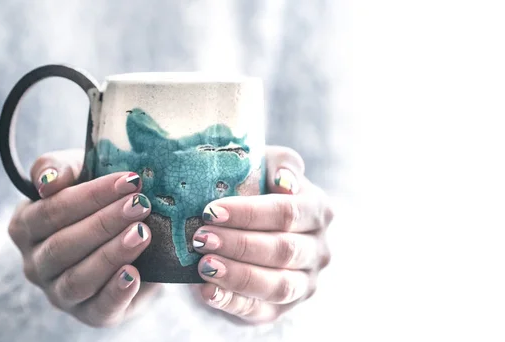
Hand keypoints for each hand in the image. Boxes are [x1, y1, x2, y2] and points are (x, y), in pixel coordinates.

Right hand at [7, 149, 160, 326]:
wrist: (134, 238)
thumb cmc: (98, 199)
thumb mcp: (79, 171)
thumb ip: (57, 166)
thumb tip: (47, 181)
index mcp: (25, 226)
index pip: (50, 211)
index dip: (90, 196)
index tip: (128, 181)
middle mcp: (36, 264)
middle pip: (63, 245)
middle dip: (105, 223)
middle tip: (140, 205)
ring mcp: (59, 293)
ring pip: (78, 278)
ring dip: (112, 254)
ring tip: (142, 234)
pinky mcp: (89, 314)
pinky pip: (99, 308)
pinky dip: (116, 292)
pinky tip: (134, 274)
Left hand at [192, 146, 333, 323]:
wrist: (247, 225)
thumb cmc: (255, 189)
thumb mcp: (264, 167)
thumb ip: (278, 163)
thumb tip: (285, 180)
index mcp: (317, 210)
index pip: (287, 213)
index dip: (249, 213)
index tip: (211, 211)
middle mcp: (318, 249)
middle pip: (283, 250)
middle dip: (239, 244)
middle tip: (201, 238)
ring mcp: (304, 282)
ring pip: (277, 285)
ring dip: (237, 275)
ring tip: (204, 264)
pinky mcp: (282, 308)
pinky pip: (260, 310)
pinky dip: (232, 302)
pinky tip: (207, 291)